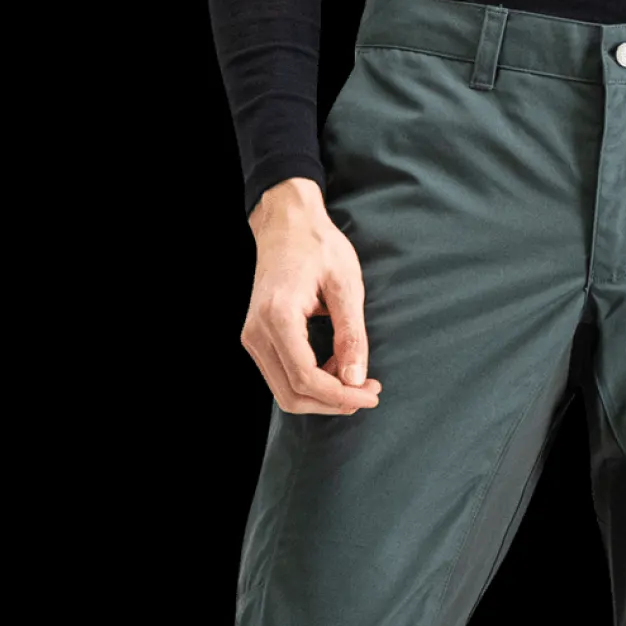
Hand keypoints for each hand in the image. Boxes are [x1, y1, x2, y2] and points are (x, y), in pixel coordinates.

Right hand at [242, 178, 382, 415]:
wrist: (286, 222)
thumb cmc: (318, 246)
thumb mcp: (346, 285)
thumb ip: (351, 334)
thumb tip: (356, 379)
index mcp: (278, 316)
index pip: (306, 378)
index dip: (341, 396)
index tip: (372, 394)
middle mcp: (257, 331)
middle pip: (292, 395)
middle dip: (333, 403)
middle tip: (368, 391)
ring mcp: (252, 336)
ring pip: (285, 392)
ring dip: (323, 397)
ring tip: (356, 381)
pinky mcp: (257, 338)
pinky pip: (282, 376)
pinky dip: (311, 383)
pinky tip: (335, 367)